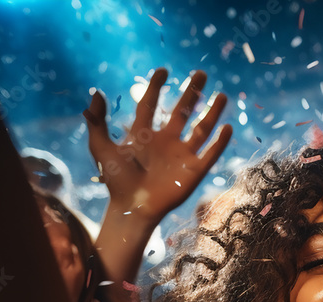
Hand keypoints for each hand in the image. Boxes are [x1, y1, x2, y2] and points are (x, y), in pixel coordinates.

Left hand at [83, 68, 231, 225]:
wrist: (133, 208)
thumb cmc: (116, 182)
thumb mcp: (101, 148)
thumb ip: (97, 122)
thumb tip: (96, 93)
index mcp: (143, 135)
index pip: (150, 105)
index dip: (156, 88)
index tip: (163, 71)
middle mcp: (165, 142)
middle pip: (182, 111)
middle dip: (192, 92)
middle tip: (201, 74)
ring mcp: (181, 155)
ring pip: (201, 129)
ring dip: (212, 112)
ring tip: (222, 95)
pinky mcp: (194, 171)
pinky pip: (210, 153)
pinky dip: (220, 142)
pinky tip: (227, 128)